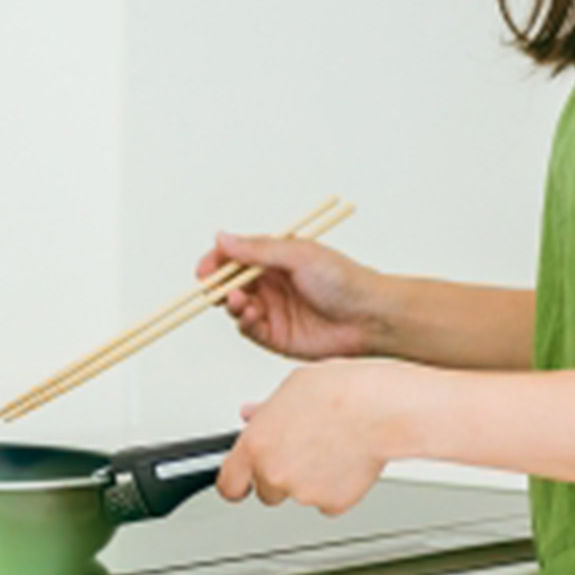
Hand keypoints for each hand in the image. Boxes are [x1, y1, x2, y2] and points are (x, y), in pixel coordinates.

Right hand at [196, 231, 388, 360]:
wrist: (369, 317)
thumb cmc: (344, 280)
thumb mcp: (297, 254)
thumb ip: (257, 249)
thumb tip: (222, 238)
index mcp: (275, 258)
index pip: (235, 257)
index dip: (216, 262)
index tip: (205, 268)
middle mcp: (271, 283)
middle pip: (229, 283)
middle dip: (217, 285)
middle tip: (213, 287)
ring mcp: (273, 310)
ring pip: (235, 307)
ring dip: (231, 303)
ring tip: (239, 300)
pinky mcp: (276, 336)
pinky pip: (248, 329)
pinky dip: (243, 321)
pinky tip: (252, 315)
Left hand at [215, 359, 409, 514]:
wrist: (378, 409)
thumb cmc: (339, 392)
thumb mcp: (291, 388)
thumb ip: (266, 410)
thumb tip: (251, 415)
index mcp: (256, 445)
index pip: (229, 484)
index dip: (236, 483)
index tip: (241, 483)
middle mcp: (274, 473)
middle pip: (266, 491)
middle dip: (279, 476)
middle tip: (301, 451)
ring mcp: (303, 493)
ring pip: (298, 496)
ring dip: (308, 481)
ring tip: (329, 448)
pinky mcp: (333, 504)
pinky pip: (327, 503)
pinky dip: (334, 489)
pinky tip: (345, 462)